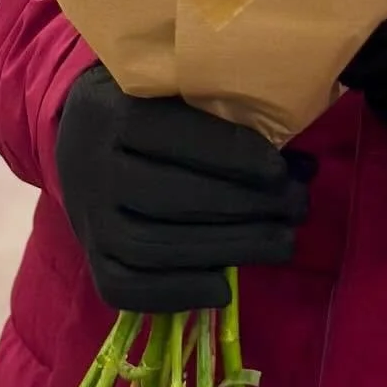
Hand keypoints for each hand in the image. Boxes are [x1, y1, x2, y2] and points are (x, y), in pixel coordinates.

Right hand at [56, 64, 310, 311]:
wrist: (83, 136)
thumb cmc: (154, 107)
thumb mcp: (183, 92)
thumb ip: (232, 119)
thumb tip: (303, 168)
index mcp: (114, 111)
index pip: (174, 136)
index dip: (231, 155)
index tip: (280, 170)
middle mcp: (91, 167)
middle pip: (169, 196)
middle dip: (242, 207)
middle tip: (296, 207)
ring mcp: (87, 218)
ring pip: (150, 246)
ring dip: (224, 250)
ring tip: (280, 244)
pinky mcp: (90, 257)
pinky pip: (124, 288)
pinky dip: (177, 293)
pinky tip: (225, 289)